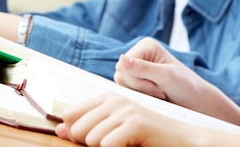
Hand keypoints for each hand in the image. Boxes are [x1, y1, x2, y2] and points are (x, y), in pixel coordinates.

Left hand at [55, 92, 189, 146]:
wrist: (180, 139)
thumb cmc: (146, 136)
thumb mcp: (113, 130)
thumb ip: (86, 128)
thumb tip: (59, 129)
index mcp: (106, 98)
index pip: (69, 116)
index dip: (77, 133)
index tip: (97, 138)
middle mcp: (114, 99)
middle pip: (76, 129)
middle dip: (90, 143)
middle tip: (115, 142)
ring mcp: (125, 110)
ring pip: (90, 140)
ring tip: (126, 144)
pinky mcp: (136, 123)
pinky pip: (106, 145)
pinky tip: (132, 145)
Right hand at [114, 38, 239, 137]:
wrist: (195, 101)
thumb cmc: (185, 85)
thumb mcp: (165, 76)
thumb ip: (142, 68)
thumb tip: (121, 60)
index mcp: (146, 45)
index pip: (123, 64)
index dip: (137, 79)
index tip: (157, 83)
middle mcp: (140, 54)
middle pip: (120, 74)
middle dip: (139, 86)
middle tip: (159, 89)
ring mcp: (138, 68)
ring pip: (122, 83)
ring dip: (140, 92)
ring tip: (159, 91)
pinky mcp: (138, 80)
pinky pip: (126, 90)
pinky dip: (140, 96)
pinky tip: (154, 95)